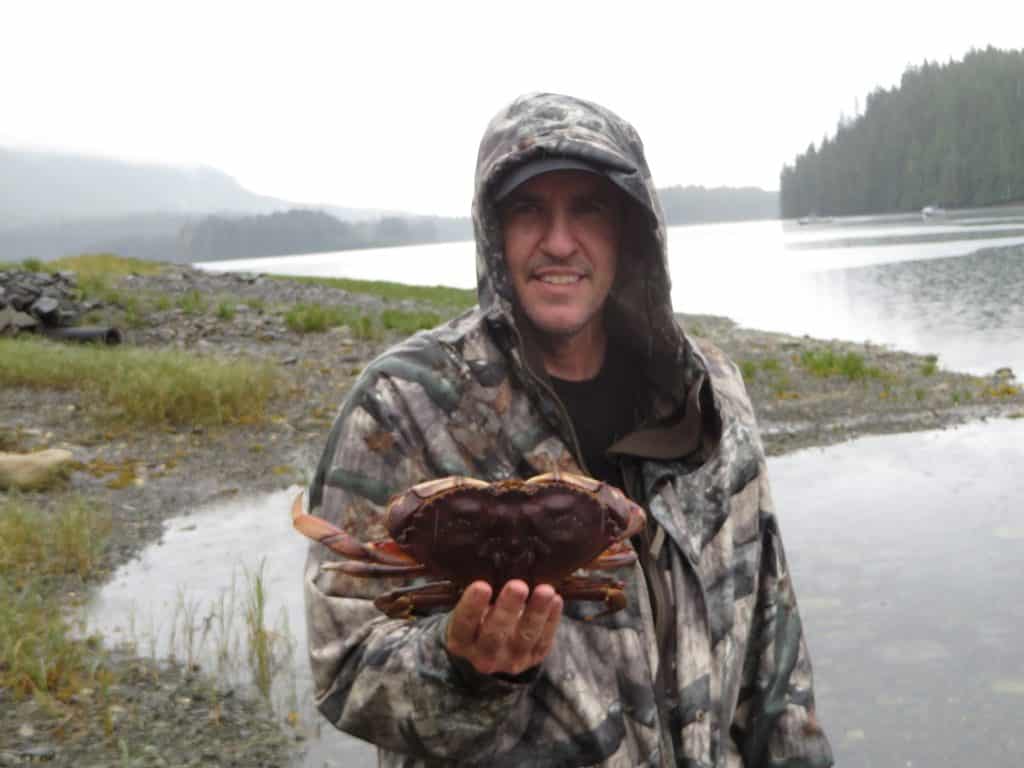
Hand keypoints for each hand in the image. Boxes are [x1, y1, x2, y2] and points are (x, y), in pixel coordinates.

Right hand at [445, 579, 562, 675]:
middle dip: (508, 608)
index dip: (472, 606)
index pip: (463, 624)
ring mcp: (510, 659)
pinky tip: (555, 599)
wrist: (492, 643)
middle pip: (494, 634)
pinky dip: (551, 619)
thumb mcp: (469, 605)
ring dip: (536, 612)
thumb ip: (477, 591)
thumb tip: (492, 558)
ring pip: (524, 637)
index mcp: (461, 640)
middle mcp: (483, 655)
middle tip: (518, 585)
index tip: (482, 585)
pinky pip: (544, 640)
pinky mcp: (533, 657)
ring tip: (545, 591)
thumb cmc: (478, 613)